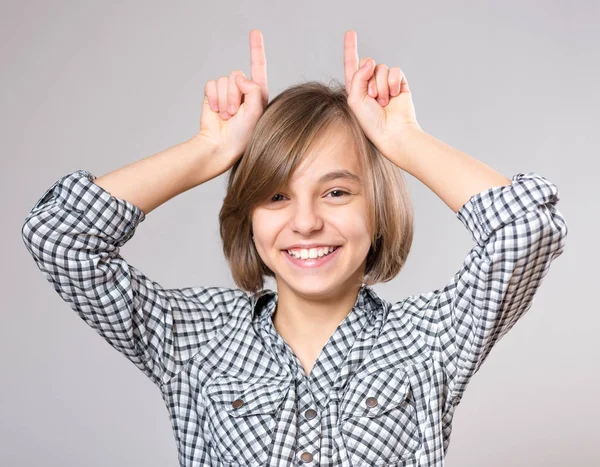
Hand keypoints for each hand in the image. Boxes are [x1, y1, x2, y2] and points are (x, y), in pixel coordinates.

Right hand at [195, 29, 267, 174]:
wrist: (221, 146)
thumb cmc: (243, 135)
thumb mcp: (256, 111)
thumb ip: (253, 89)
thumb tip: (238, 77)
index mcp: (257, 94)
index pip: (258, 68)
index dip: (256, 49)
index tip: (254, 32)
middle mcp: (242, 91)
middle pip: (237, 74)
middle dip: (234, 94)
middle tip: (234, 114)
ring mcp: (227, 93)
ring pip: (224, 79)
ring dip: (224, 98)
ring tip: (226, 116)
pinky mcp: (212, 96)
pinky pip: (211, 84)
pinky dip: (213, 97)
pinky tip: (216, 111)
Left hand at [344, 30, 421, 165]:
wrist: (392, 132)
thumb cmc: (370, 123)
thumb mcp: (355, 100)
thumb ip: (357, 77)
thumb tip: (370, 62)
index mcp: (356, 88)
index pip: (352, 64)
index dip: (351, 48)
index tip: (350, 33)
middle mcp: (370, 84)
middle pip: (367, 63)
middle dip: (368, 78)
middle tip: (371, 97)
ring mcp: (385, 84)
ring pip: (381, 68)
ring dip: (381, 85)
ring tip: (382, 101)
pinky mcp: (399, 84)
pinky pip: (394, 71)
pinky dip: (392, 82)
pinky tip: (394, 96)